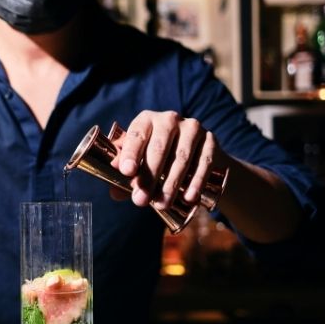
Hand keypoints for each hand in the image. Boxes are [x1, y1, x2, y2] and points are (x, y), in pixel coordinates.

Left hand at [109, 110, 226, 209]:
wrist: (193, 154)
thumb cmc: (156, 158)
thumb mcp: (138, 160)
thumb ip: (125, 175)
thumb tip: (114, 192)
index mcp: (146, 120)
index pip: (136, 135)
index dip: (131, 154)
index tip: (127, 172)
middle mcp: (169, 119)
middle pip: (159, 148)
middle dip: (150, 177)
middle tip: (141, 200)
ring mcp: (192, 128)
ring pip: (181, 158)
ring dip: (171, 184)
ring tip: (162, 204)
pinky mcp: (210, 141)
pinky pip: (204, 163)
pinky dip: (196, 182)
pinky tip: (189, 197)